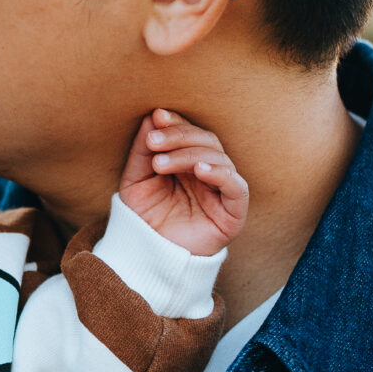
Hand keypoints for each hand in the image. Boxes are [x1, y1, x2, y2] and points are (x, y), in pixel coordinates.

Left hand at [119, 108, 247, 254]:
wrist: (148, 255)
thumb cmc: (144, 218)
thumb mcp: (136, 180)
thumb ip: (143, 150)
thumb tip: (153, 115)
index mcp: (188, 162)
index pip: (190, 133)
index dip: (176, 122)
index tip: (156, 116)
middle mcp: (209, 173)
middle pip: (206, 140)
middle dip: (179, 136)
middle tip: (154, 140)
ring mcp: (223, 191)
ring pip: (219, 158)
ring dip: (189, 155)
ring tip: (160, 163)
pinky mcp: (234, 211)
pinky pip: (237, 186)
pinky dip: (221, 173)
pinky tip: (200, 170)